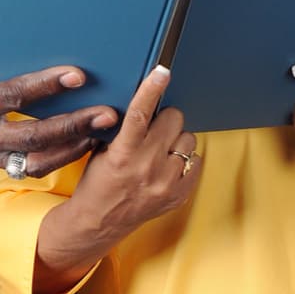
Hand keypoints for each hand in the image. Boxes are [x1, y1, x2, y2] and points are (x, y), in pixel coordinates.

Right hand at [0, 57, 114, 176]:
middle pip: (34, 136)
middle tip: (107, 113)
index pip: (12, 96)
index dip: (46, 86)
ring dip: (74, 147)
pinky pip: (30, 168)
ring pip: (37, 161)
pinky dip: (59, 157)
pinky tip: (83, 143)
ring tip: (103, 130)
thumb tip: (22, 31)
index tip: (77, 75)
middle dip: (74, 125)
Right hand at [34, 67, 195, 293]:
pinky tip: (167, 168)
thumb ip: (122, 129)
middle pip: (174, 119)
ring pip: (189, 139)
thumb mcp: (102, 151)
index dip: (151, 89)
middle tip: (154, 130)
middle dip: (165, 119)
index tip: (162, 71)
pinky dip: (184, 160)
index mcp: (123, 154)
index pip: (140, 114)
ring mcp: (167, 183)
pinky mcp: (179, 195)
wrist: (99, 222)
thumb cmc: (98, 182)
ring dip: (176, 140)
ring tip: (160, 152)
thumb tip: (145, 101)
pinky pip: (196, 160)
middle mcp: (147, 167)